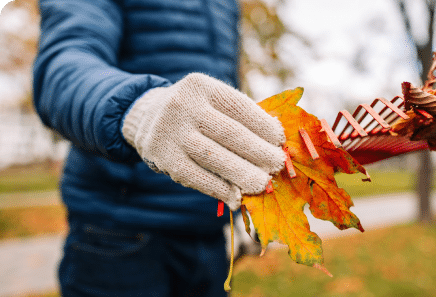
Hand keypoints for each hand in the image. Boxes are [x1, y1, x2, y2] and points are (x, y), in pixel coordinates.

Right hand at [122, 73, 285, 209]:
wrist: (146, 117)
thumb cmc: (195, 111)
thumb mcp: (211, 101)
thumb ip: (239, 117)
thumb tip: (277, 143)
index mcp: (201, 86)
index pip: (239, 107)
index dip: (264, 126)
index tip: (281, 141)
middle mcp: (183, 105)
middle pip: (230, 133)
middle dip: (259, 152)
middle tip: (278, 165)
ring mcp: (170, 132)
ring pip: (214, 157)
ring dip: (243, 174)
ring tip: (263, 184)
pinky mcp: (163, 158)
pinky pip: (196, 177)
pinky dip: (219, 189)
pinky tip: (237, 197)